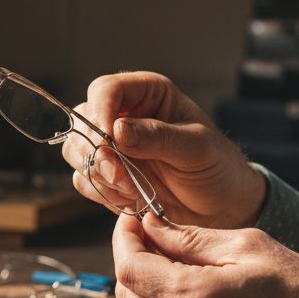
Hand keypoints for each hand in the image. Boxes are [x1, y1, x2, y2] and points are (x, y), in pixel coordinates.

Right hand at [61, 71, 265, 228]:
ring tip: (132, 191)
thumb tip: (118, 130)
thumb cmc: (218, 168)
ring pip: (76, 151)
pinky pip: (84, 180)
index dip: (100, 111)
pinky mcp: (108, 175)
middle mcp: (125, 116)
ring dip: (99, 175)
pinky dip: (101, 193)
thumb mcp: (198, 148)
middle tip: (121, 176)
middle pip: (82, 121)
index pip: (107, 89)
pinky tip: (130, 199)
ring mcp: (113, 147)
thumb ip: (159, 137)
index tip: (108, 139)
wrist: (222, 208)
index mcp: (149, 95)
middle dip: (96, 151)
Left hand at [112, 213, 298, 297]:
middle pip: (127, 295)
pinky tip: (193, 296)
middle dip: (131, 262)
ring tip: (173, 264)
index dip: (124, 238)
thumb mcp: (248, 246)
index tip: (131, 220)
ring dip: (147, 289)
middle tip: (149, 238)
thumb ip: (189, 238)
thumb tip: (150, 227)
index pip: (129, 267)